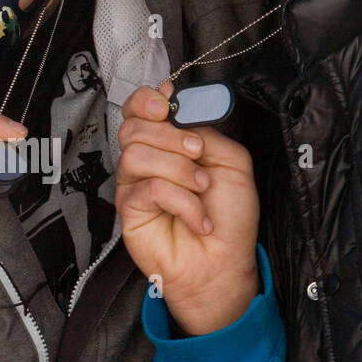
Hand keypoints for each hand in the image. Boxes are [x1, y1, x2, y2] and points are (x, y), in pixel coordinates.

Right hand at [116, 84, 259, 333]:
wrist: (224, 261)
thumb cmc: (229, 216)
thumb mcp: (232, 161)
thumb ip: (205, 130)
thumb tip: (178, 110)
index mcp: (170, 142)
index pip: (141, 107)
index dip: (147, 100)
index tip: (167, 105)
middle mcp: (149, 159)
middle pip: (133, 125)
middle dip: (170, 137)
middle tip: (197, 153)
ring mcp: (135, 183)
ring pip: (136, 153)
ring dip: (178, 170)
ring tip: (201, 190)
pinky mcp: (129, 209)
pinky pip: (148, 188)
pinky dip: (181, 202)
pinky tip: (195, 219)